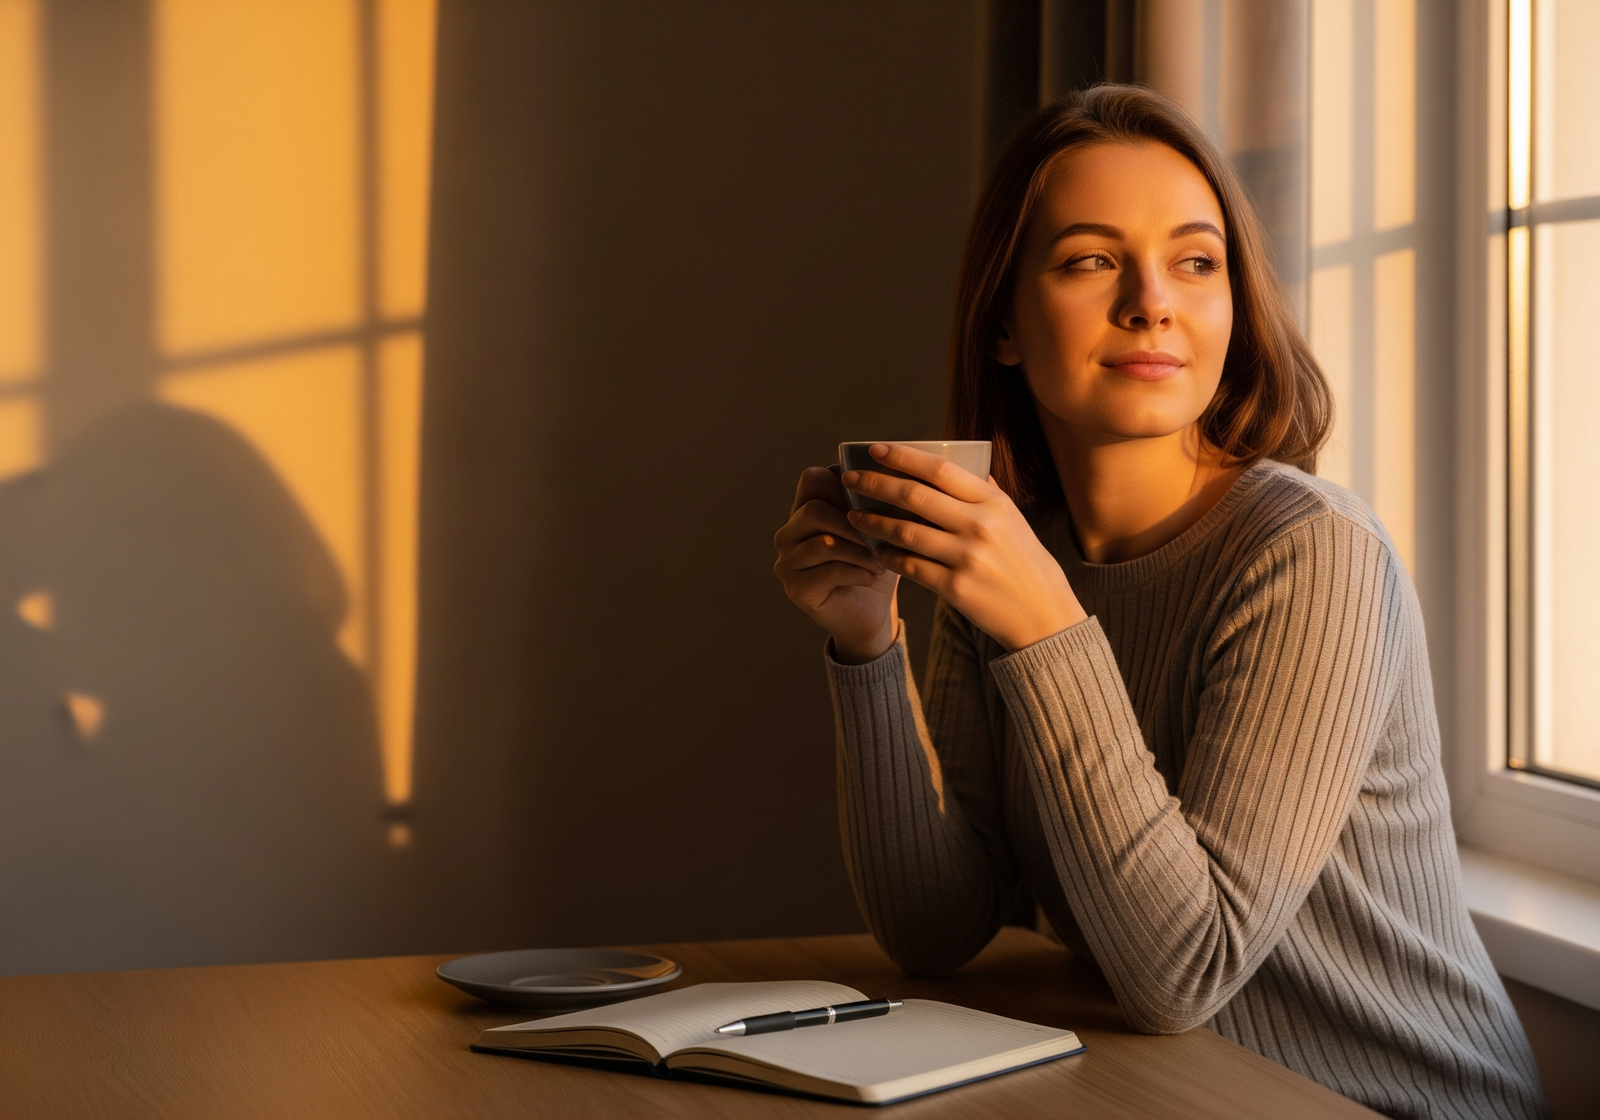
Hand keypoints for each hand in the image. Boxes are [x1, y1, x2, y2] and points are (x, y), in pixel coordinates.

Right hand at [774, 466, 899, 662]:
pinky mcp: (795, 588)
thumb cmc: (874, 563)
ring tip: (880, 562)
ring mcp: (787, 562)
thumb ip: (874, 501)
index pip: (811, 479)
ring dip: (859, 552)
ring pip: (823, 543)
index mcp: (804, 510)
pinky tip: (871, 577)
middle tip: (881, 539)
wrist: (871, 612)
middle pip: (814, 510)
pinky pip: (828, 571)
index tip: (873, 504)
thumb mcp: (879, 527)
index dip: (843, 485)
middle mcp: (788, 533)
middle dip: (855, 525)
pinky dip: (857, 573)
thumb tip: (895, 472)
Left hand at [840, 443, 1086, 651]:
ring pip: (906, 532)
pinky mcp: (956, 588)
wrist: (1044, 614)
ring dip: (874, 522)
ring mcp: (968, 557)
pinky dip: (889, 557)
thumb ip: (986, 493)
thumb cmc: (1025, 563)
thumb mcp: (1014, 520)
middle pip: (915, 496)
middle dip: (876, 484)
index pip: (940, 469)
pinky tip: (875, 551)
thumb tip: (964, 463)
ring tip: (854, 516)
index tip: (875, 449)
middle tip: (850, 479)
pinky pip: (911, 567)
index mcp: (993, 502)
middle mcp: (981, 525)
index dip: (903, 457)